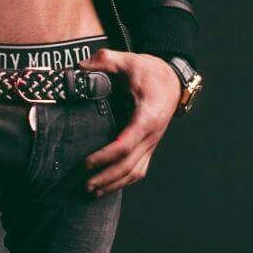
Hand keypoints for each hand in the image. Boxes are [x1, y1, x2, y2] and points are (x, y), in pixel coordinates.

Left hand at [79, 49, 182, 195]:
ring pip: (135, 172)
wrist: (172, 79)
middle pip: (129, 165)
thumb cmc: (149, 71)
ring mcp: (153, 143)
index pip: (124, 145)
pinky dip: (123, 181)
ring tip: (91, 192)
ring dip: (113, 184)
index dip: (104, 157)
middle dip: (105, 178)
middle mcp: (152, 135)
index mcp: (146, 117)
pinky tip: (107, 187)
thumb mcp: (128, 60)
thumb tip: (80, 65)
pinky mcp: (150, 146)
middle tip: (82, 185)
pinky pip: (139, 170)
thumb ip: (105, 60)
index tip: (85, 164)